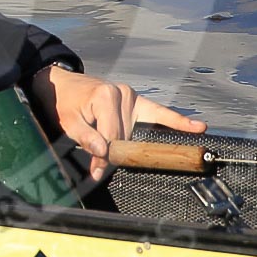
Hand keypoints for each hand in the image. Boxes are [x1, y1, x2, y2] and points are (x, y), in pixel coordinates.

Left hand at [30, 65, 206, 182]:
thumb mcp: (68, 122)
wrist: (60, 84)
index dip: (104, 157)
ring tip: (118, 150)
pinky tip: (196, 127)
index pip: (113, 137)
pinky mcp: (137, 101)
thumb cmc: (63, 102)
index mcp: (106, 97)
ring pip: (136, 132)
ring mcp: (133, 97)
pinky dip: (177, 121)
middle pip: (125, 137)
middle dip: (114, 153)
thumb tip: (103, 154)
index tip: (96, 173)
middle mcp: (124, 94)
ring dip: (128, 144)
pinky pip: (160, 113)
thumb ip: (86, 139)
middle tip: (97, 167)